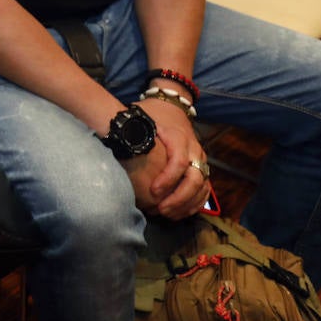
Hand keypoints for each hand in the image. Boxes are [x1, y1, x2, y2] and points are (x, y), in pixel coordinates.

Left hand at [139, 96, 210, 217]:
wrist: (170, 105)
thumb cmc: (151, 114)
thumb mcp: (141, 118)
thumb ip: (133, 133)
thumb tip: (115, 146)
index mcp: (179, 137)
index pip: (180, 162)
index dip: (167, 179)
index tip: (152, 191)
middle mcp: (194, 149)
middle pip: (195, 178)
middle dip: (179, 197)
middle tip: (160, 209)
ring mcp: (200, 159)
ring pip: (202, 186)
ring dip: (186, 204)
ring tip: (167, 214)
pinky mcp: (202, 167)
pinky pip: (205, 189)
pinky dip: (195, 204)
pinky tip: (180, 213)